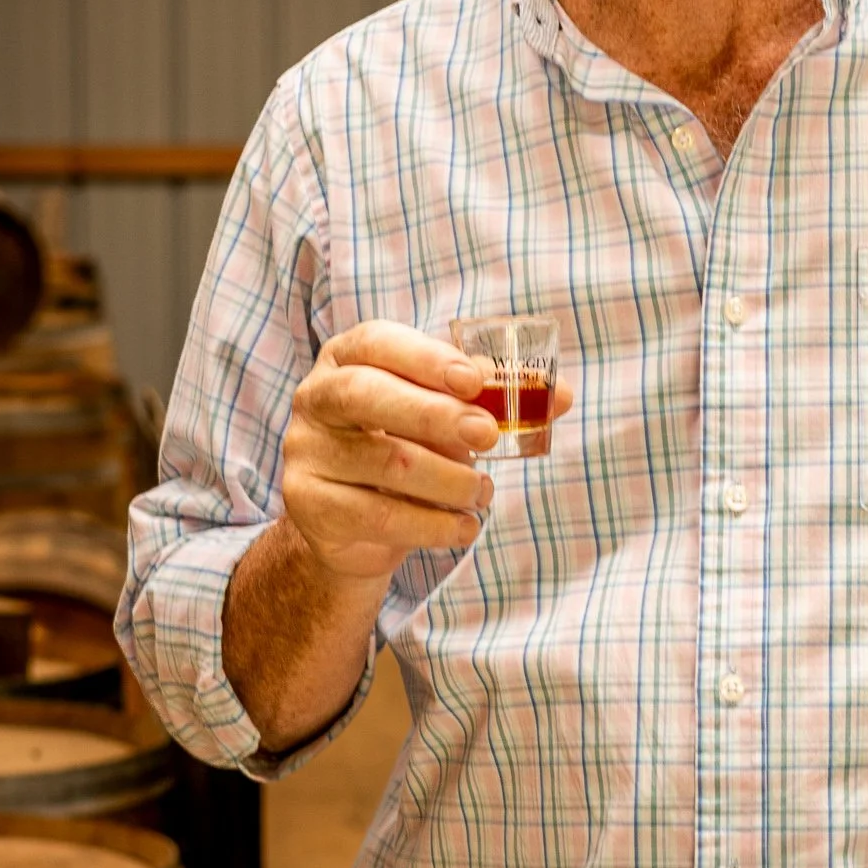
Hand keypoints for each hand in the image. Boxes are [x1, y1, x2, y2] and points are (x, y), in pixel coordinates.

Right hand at [281, 320, 572, 583]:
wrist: (353, 522)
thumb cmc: (407, 447)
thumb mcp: (445, 415)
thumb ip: (494, 401)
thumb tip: (561, 395)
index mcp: (348, 358)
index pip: (378, 342)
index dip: (426, 357)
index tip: (474, 381)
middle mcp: (316, 398)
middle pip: (367, 394)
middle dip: (435, 414)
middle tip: (487, 435)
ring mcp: (306, 452)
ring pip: (384, 461)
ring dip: (449, 480)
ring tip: (482, 491)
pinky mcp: (309, 505)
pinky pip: (379, 515)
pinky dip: (433, 524)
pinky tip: (463, 526)